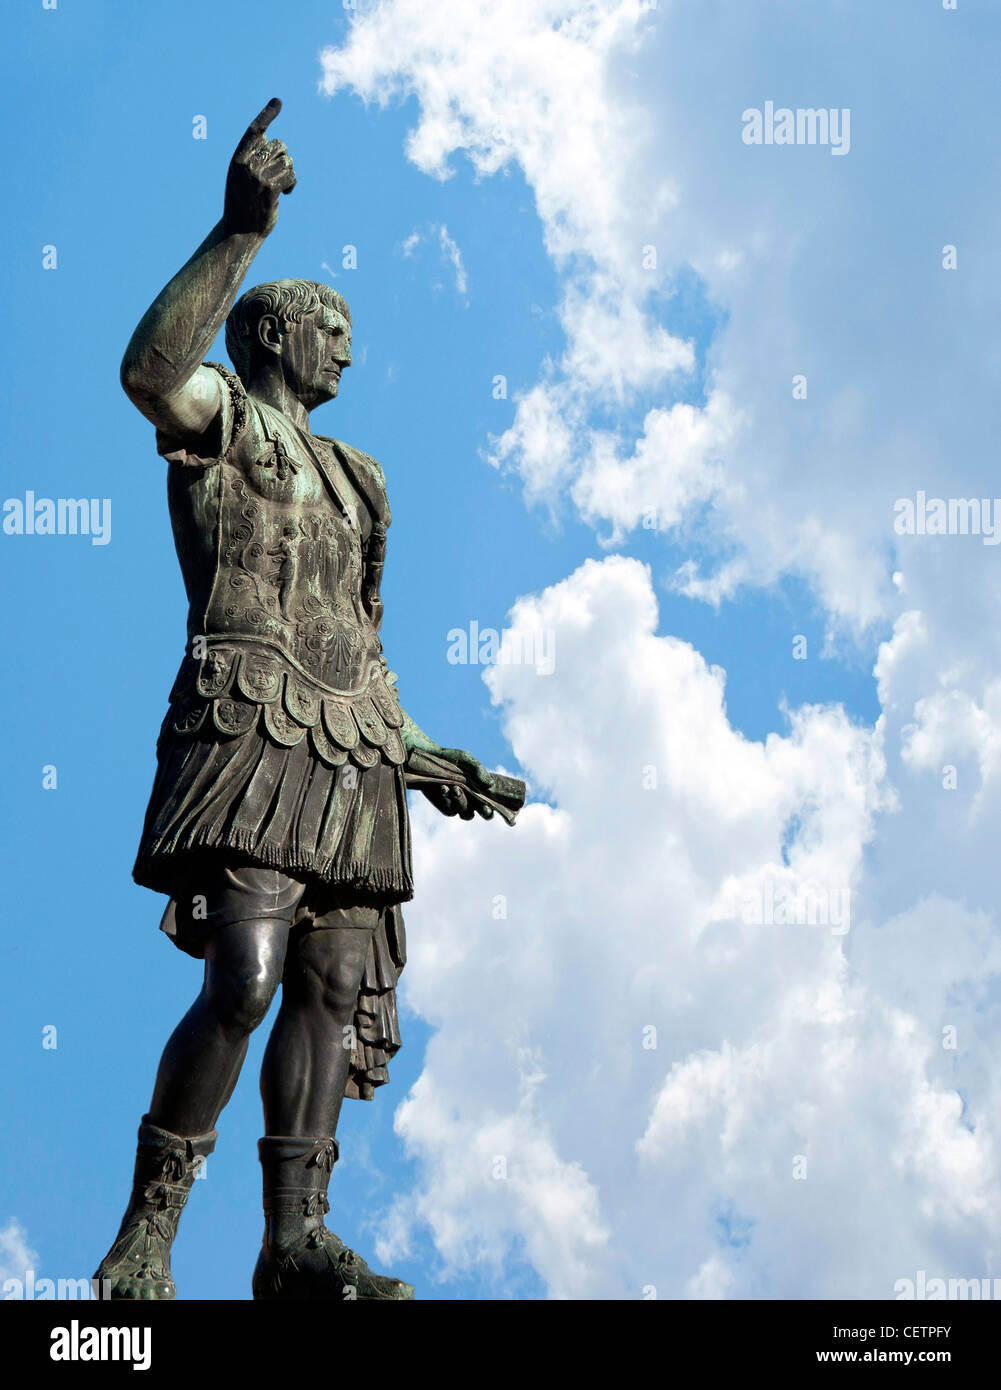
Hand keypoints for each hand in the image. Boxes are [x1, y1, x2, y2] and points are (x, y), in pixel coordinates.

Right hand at [222, 98, 295, 236]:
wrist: (240, 231)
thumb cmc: (243, 203)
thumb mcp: (242, 178)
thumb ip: (254, 159)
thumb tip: (273, 140)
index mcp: (237, 159)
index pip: (254, 131)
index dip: (266, 115)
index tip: (278, 102)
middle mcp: (246, 165)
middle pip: (279, 146)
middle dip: (284, 158)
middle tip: (278, 174)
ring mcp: (257, 177)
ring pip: (287, 161)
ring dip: (289, 173)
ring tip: (281, 186)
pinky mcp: (270, 190)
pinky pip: (291, 176)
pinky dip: (292, 184)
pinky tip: (286, 193)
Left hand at [421, 748, 494, 820]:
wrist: (430, 757)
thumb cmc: (452, 758)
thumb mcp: (466, 760)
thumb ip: (479, 770)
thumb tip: (490, 784)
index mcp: (478, 792)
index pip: (487, 808)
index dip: (488, 811)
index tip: (486, 806)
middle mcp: (469, 801)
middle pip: (476, 813)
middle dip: (476, 810)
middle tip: (476, 800)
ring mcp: (456, 804)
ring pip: (464, 813)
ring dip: (461, 802)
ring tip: (455, 788)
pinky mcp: (443, 804)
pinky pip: (449, 810)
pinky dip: (448, 801)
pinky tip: (444, 787)